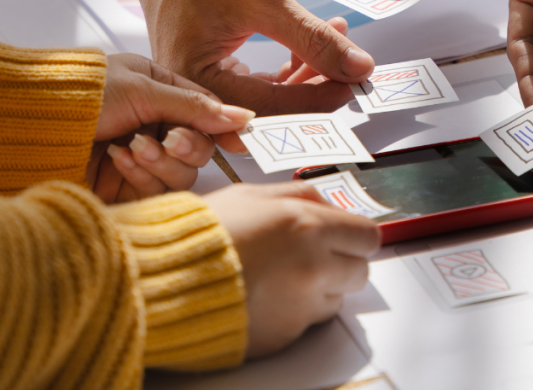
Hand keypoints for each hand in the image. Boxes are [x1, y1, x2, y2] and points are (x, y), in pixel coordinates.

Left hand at [89, 54, 254, 202]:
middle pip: (201, 147)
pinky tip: (119, 159)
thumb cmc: (83, 95)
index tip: (239, 139)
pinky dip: (142, 174)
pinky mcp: (126, 188)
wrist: (33, 129)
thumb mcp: (144, 90)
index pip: (207, 111)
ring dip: (163, 161)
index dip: (224, 126)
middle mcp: (156, 124)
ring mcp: (142, 157)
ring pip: (183, 172)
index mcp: (162, 90)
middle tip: (171, 139)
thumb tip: (244, 116)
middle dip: (189, 145)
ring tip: (134, 148)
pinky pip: (157, 190)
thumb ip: (195, 106)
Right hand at [128, 0, 375, 113]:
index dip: (321, 98)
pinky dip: (290, 72)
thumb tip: (359, 66)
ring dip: (308, 78)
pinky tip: (313, 48)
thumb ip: (312, 38)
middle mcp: (196, 101)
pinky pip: (260, 89)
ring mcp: (205, 93)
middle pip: (272, 115)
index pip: (272, 110)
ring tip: (338, 44)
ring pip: (270, 104)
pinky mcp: (216, 80)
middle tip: (352, 68)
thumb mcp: (265, 1)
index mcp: (197, 87)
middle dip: (316, 91)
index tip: (357, 82)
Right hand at [204, 181, 380, 356]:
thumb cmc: (203, 234)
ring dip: (320, 289)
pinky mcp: (284, 337)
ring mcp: (300, 307)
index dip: (357, 235)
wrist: (165, 282)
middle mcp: (313, 268)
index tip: (347, 236)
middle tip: (318, 255)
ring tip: (283, 276)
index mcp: (309, 227)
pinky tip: (267, 296)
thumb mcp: (253, 194)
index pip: (368, 236)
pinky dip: (295, 312)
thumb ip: (298, 194)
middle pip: (360, 272)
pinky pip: (306, 324)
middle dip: (344, 263)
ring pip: (336, 300)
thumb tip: (325, 201)